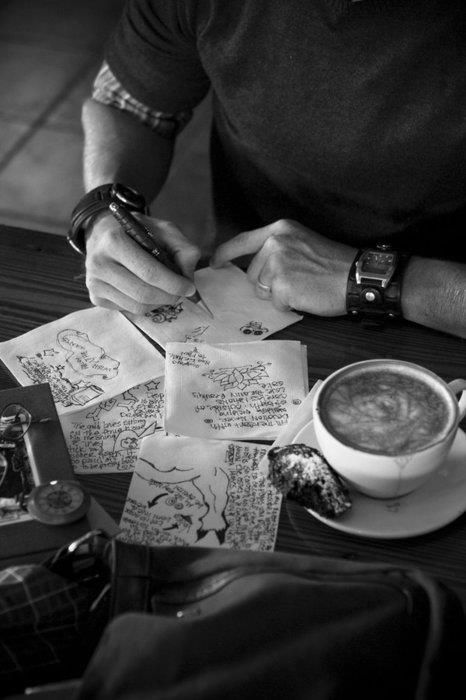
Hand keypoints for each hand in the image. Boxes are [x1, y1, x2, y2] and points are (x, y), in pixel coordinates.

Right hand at [84, 213, 200, 313]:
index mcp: (114, 241)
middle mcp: (99, 263)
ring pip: (137, 307)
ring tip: (167, 291)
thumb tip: (188, 276)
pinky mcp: (95, 297)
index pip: (149, 272)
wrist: (102, 232)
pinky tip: (148, 291)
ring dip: (159, 303)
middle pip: (143, 293)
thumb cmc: (136, 231)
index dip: (174, 284)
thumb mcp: (162, 229)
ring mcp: (94, 282)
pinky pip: (128, 310)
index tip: (189, 287)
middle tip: (181, 293)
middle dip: (169, 296)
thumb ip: (182, 248)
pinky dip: (146, 305)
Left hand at [210, 219, 355, 314]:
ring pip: (262, 290)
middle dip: (269, 283)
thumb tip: (254, 268)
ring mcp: (277, 264)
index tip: (214, 263)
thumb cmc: (334, 263)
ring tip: (303, 286)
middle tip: (298, 279)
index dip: (225, 254)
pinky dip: (290, 304)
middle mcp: (275, 244)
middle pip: (252, 274)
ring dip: (280, 294)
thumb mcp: (302, 242)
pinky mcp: (282, 285)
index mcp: (280, 230)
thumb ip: (276, 248)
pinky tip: (306, 294)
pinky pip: (276, 303)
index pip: (242, 241)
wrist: (356, 276)